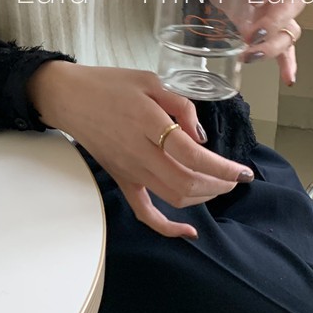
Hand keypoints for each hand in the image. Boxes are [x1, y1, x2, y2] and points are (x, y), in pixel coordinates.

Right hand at [26, 61, 254, 238]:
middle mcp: (140, 152)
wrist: (70, 98)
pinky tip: (189, 231)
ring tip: (218, 185)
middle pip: (188, 183)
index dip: (223, 167)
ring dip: (203, 197)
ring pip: (174, 198)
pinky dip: (167, 227)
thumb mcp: (150, 81)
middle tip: (235, 177)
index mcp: (148, 122)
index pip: (193, 155)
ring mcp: (130, 170)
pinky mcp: (122, 179)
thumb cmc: (109, 85)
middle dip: (219, 185)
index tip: (243, 170)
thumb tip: (200, 136)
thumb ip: (180, 105)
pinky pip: (145, 212)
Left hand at [195, 0, 304, 85]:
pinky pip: (287, 45)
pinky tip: (286, 77)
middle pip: (291, 1)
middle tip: (251, 34)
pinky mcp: (271, 27)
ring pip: (290, 26)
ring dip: (275, 44)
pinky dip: (287, 62)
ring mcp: (275, 9)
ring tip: (250, 55)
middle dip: (274, 20)